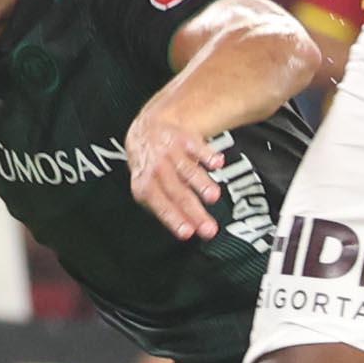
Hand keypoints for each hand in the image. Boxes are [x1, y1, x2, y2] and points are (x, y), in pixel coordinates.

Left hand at [126, 105, 227, 239]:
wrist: (147, 129)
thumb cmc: (151, 167)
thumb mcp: (148, 189)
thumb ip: (167, 208)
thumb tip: (188, 229)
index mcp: (146, 186)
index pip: (161, 206)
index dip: (174, 219)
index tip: (188, 233)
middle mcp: (158, 169)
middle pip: (177, 192)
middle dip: (194, 211)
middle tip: (209, 227)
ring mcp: (171, 153)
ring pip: (186, 170)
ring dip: (201, 183)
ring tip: (213, 197)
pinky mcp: (185, 138)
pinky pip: (196, 146)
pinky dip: (207, 154)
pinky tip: (218, 163)